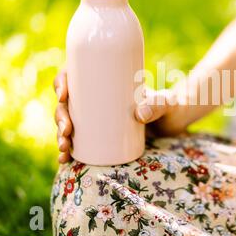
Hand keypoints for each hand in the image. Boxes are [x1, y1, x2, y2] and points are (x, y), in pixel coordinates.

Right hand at [53, 70, 184, 163]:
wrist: (175, 123)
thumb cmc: (168, 105)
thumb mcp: (165, 102)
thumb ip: (157, 105)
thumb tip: (139, 115)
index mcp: (106, 82)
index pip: (76, 76)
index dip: (62, 82)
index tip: (63, 94)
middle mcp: (97, 100)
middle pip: (67, 104)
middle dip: (60, 117)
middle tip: (66, 131)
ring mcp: (97, 119)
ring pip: (69, 123)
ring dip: (60, 136)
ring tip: (64, 150)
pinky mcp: (102, 137)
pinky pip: (79, 142)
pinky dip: (69, 151)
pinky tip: (63, 160)